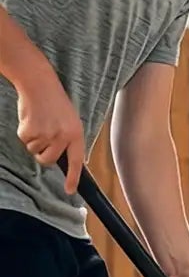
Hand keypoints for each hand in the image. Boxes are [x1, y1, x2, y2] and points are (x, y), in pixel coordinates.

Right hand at [16, 67, 86, 192]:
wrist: (40, 85)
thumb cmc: (54, 103)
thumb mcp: (69, 121)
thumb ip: (67, 139)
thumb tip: (62, 158)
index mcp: (76, 134)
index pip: (76, 161)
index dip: (73, 177)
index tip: (69, 191)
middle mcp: (63, 136)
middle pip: (48, 160)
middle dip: (42, 153)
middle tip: (43, 135)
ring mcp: (47, 134)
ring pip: (34, 150)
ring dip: (33, 140)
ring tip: (39, 122)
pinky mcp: (31, 130)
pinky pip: (24, 140)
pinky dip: (24, 131)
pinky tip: (31, 118)